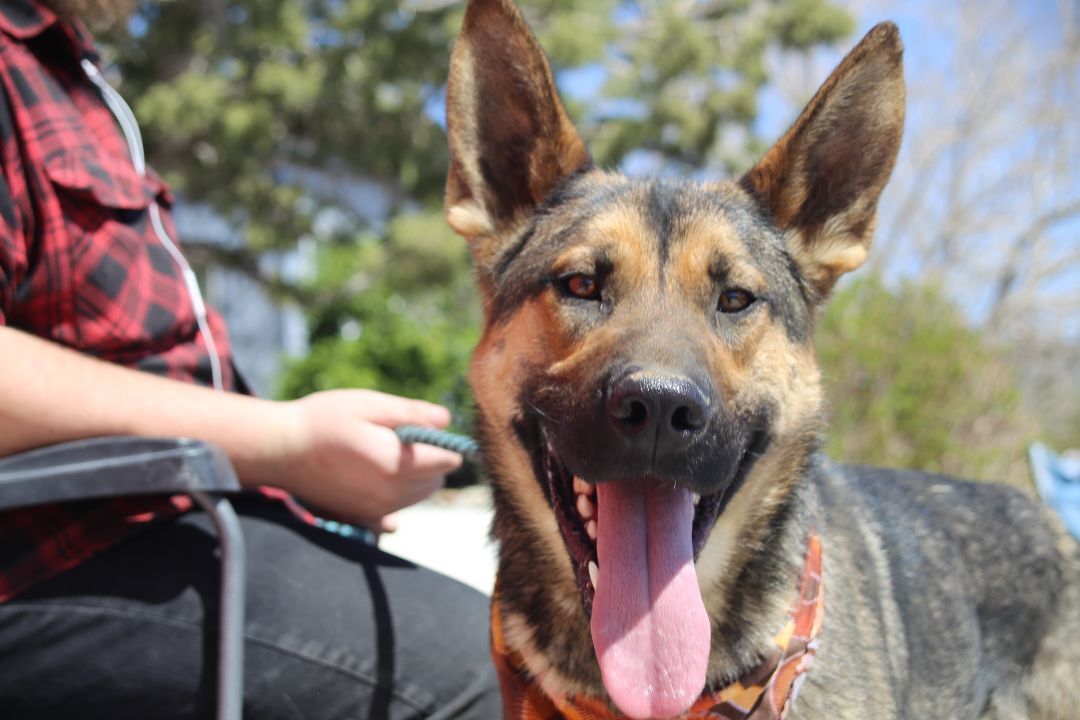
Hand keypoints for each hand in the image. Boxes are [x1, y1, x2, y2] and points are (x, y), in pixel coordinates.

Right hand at [264, 389, 462, 530]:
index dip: (443, 442)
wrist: (278, 450)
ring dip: (412, 475)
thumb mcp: (369, 405)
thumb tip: (447, 421)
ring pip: (417, 495)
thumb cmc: (323, 420)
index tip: (424, 427)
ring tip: (380, 451)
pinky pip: (395, 510)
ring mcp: (375, 511)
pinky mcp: (362, 518)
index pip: (447, 461)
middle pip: (435, 481)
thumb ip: (413, 413)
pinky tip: (372, 474)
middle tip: (398, 436)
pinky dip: (394, 493)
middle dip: (429, 459)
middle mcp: (389, 495)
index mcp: (395, 465)